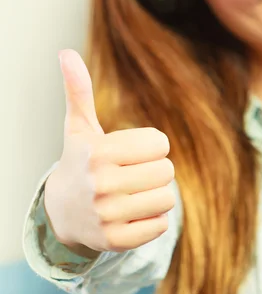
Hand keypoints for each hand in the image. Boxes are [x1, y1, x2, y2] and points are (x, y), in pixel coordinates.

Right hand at [44, 50, 174, 252]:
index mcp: (98, 153)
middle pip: (167, 171)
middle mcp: (101, 185)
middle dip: (155, 169)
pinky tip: (132, 214)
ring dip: (156, 194)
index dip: (151, 145)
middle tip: (133, 173)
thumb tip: (65, 52)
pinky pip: (161, 225)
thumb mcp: (79, 127)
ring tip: (134, 192)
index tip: (131, 151)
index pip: (160, 143)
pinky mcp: (116, 242)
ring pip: (168, 199)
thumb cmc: (80, 161)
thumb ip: (78, 90)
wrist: (62, 213)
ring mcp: (107, 216)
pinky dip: (153, 219)